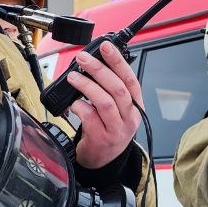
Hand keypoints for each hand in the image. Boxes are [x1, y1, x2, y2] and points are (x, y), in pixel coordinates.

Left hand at [66, 41, 143, 169]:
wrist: (103, 160)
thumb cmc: (108, 130)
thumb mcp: (117, 109)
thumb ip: (110, 89)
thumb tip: (94, 62)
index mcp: (135, 106)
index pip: (130, 79)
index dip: (118, 61)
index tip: (106, 47)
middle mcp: (130, 117)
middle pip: (117, 88)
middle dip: (99, 69)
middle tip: (83, 58)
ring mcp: (117, 129)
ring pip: (104, 101)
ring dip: (87, 86)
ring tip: (73, 77)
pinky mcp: (102, 139)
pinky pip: (90, 117)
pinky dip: (79, 106)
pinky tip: (72, 103)